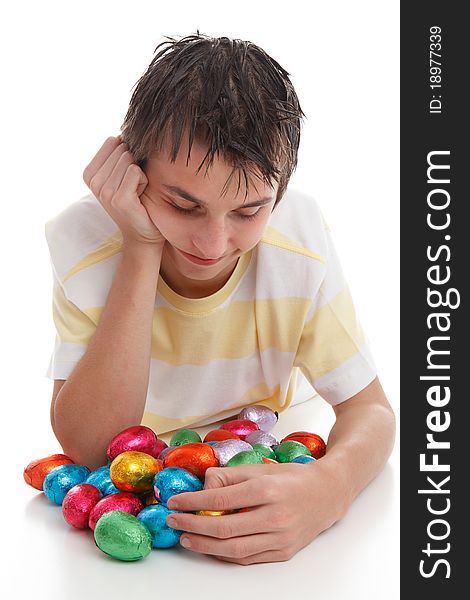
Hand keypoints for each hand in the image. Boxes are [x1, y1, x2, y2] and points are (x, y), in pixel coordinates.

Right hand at [83, 136, 165, 246]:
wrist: (143, 234)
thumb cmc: (137, 201)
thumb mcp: (122, 174)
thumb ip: (119, 152)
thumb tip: (125, 131)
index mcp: (90, 173)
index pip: (112, 141)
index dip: (127, 155)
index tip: (126, 176)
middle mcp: (94, 182)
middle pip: (122, 150)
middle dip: (135, 165)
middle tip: (134, 187)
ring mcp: (105, 191)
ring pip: (129, 159)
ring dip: (141, 174)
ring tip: (137, 192)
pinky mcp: (119, 199)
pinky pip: (136, 171)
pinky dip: (144, 181)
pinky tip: (141, 196)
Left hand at [165, 461, 346, 564]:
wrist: (327, 494)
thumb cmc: (291, 478)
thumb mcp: (261, 468)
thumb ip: (230, 476)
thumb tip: (203, 487)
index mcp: (266, 489)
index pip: (221, 498)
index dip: (193, 501)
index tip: (175, 501)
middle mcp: (274, 515)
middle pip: (224, 527)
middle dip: (193, 524)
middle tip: (174, 520)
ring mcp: (280, 538)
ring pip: (234, 549)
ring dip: (205, 545)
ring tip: (186, 537)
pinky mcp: (284, 552)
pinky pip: (248, 558)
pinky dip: (225, 555)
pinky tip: (210, 546)